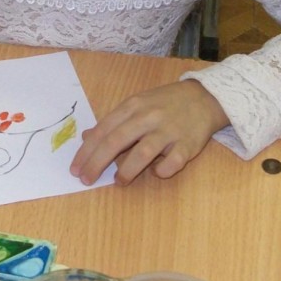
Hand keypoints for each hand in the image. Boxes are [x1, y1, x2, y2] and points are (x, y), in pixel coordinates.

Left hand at [70, 80, 228, 185]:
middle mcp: (149, 117)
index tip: (75, 168)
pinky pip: (171, 163)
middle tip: (85, 180)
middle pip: (116, 141)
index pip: (103, 130)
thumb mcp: (137, 105)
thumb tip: (87, 138)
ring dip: (126, 171)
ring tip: (119, 181)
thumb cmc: (165, 104)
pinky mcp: (188, 145)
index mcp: (133, 106)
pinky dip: (161, 171)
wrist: (205, 98)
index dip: (87, 151)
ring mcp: (169, 131)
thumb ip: (113, 121)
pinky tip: (156, 173)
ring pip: (142, 153)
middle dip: (97, 163)